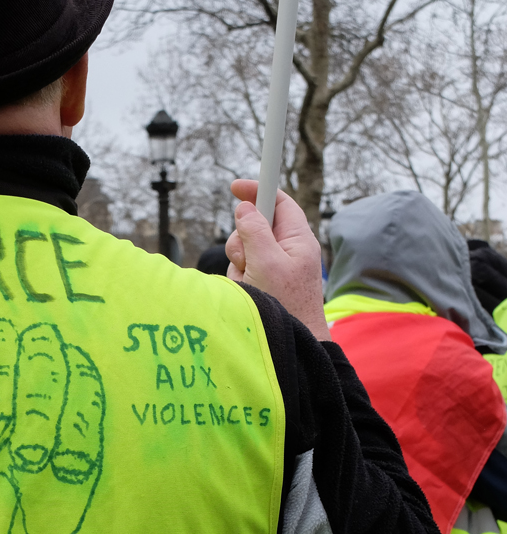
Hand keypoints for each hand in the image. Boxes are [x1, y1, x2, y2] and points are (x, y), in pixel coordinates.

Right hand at [225, 179, 330, 341]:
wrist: (295, 345)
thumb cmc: (287, 306)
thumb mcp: (267, 263)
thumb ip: (255, 231)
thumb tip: (245, 208)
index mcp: (298, 239)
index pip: (279, 201)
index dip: (258, 190)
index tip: (236, 187)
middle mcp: (288, 250)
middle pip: (255, 227)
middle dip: (243, 241)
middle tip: (247, 260)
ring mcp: (276, 268)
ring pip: (245, 251)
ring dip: (240, 265)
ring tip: (251, 285)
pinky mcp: (266, 284)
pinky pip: (244, 272)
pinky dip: (241, 281)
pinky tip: (249, 294)